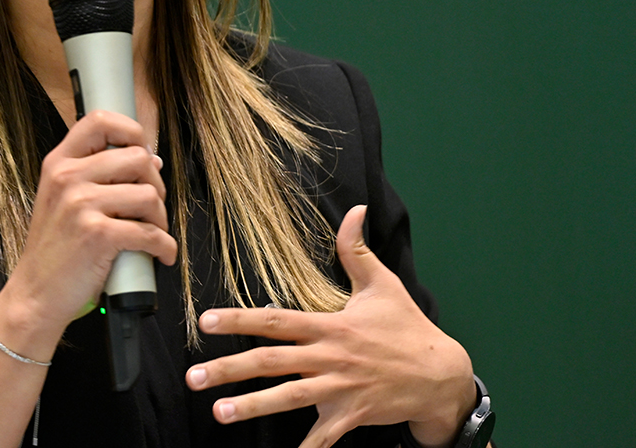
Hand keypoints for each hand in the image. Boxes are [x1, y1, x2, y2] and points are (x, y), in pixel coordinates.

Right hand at [1, 110, 177, 338]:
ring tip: (154, 233)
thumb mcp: (63, 201)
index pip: (100, 120)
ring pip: (149, 195)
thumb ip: (98, 176)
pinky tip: (160, 254)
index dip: (131, 130)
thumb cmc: (54, 250)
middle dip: (156, 184)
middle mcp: (68, 177)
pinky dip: (164, 246)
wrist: (35, 294)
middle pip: (137, 158)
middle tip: (151, 207)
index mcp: (59, 163)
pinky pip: (150, 233)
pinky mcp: (97, 235)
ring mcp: (81, 205)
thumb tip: (153, 160)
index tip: (142, 151)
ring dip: (161, 218)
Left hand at [185, 205, 475, 447]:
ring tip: (219, 413)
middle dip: (229, 370)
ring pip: (288, 399)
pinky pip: (323, 438)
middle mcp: (329, 357)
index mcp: (329, 326)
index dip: (239, 319)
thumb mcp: (382, 284)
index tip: (206, 321)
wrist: (441, 374)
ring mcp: (339, 389)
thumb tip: (355, 210)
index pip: (276, 320)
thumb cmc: (406, 327)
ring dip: (252, 407)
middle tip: (193, 378)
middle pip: (271, 363)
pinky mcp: (351, 415)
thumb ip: (356, 249)